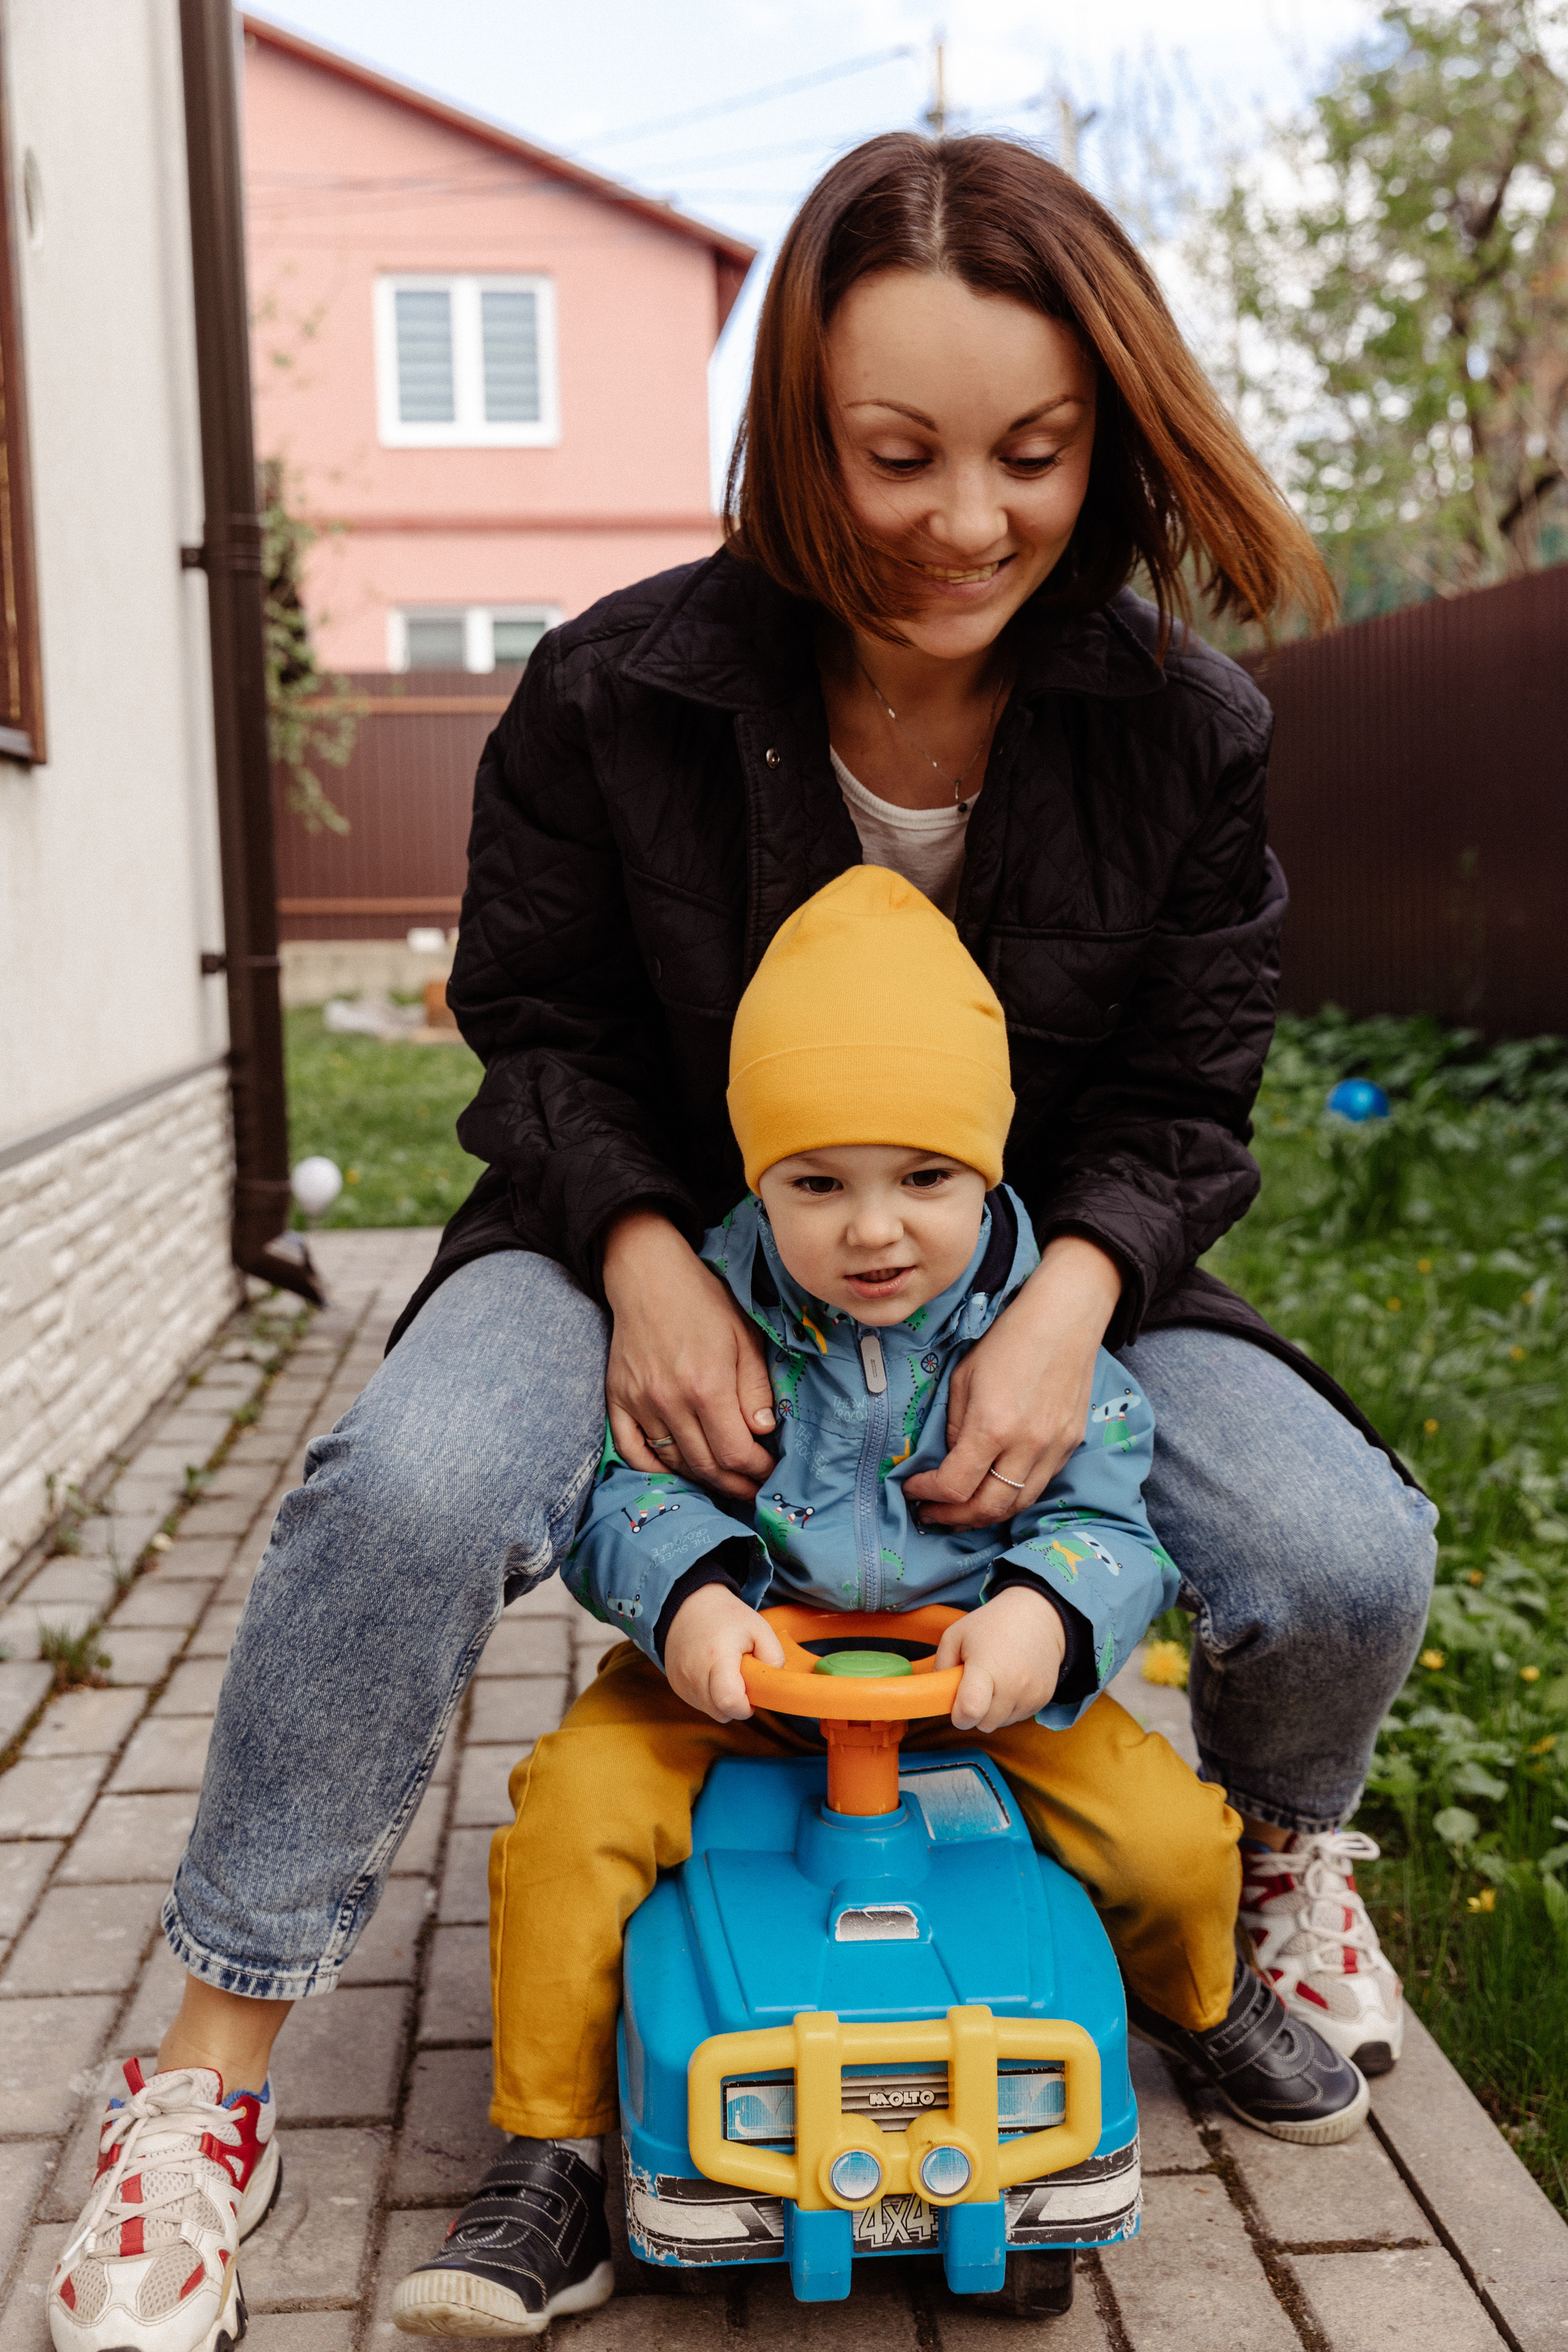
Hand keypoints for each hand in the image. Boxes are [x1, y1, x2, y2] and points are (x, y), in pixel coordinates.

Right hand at [603, 1211, 777, 1499]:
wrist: (648, 1276)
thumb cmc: (703, 1302)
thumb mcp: (745, 1338)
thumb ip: (756, 1388)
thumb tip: (764, 1431)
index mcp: (707, 1387)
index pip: (734, 1453)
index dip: (756, 1471)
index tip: (769, 1472)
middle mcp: (670, 1402)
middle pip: (705, 1466)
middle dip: (734, 1485)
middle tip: (750, 1490)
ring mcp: (640, 1403)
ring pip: (672, 1462)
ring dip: (700, 1477)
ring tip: (722, 1479)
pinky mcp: (617, 1399)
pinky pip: (632, 1450)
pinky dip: (653, 1467)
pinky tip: (674, 1469)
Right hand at [664, 1582, 785, 1721]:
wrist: (689, 1605)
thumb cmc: (727, 1617)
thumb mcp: (760, 1628)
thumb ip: (774, 1657)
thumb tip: (770, 1684)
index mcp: (716, 1658)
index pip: (729, 1702)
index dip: (745, 1706)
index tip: (752, 1693)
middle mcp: (693, 1674)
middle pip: (720, 1712)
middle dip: (736, 1704)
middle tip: (742, 1679)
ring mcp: (681, 1681)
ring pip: (710, 1710)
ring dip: (722, 1700)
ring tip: (726, 1672)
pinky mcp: (675, 1685)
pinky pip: (699, 1703)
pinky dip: (709, 1695)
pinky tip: (712, 1673)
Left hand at [903, 1235, 1121, 1530]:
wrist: (1064, 1319)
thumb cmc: (1007, 1340)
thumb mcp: (963, 1379)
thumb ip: (954, 1427)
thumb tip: (949, 1461)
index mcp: (993, 1425)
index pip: (955, 1486)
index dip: (928, 1494)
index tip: (913, 1489)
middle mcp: (1027, 1445)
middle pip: (988, 1508)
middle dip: (953, 1518)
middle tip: (930, 1513)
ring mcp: (1054, 1448)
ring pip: (1017, 1505)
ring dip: (984, 1516)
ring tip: (959, 1512)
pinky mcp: (1071, 1444)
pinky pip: (1039, 1485)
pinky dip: (1013, 1496)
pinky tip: (993, 1489)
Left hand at [934, 1585, 1067, 1732]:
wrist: (1038, 1616)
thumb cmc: (992, 1624)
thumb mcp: (956, 1634)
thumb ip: (941, 1665)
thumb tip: (938, 1694)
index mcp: (986, 1667)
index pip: (971, 1710)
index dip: (959, 1716)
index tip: (957, 1705)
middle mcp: (1012, 1685)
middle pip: (985, 1724)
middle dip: (975, 1712)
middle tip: (976, 1686)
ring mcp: (1031, 1694)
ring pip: (1001, 1723)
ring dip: (994, 1710)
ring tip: (996, 1681)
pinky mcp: (1043, 1699)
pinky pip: (1019, 1717)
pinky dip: (1011, 1706)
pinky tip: (1012, 1682)